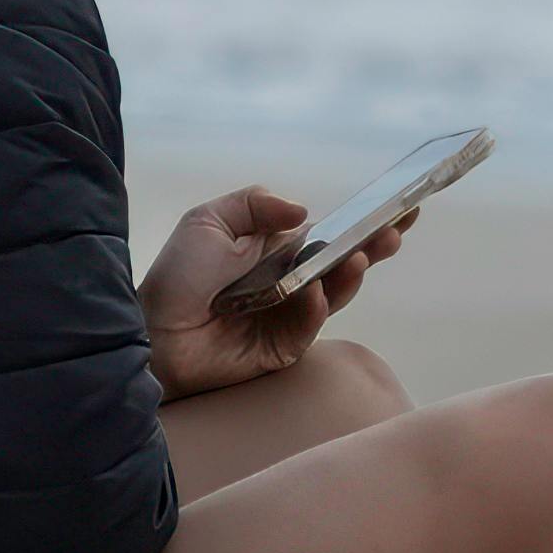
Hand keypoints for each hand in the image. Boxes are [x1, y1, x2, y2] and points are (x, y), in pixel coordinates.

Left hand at [140, 185, 390, 395]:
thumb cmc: (177, 277)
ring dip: (351, 275)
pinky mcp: (283, 348)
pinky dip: (315, 309)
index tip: (399, 206)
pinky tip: (314, 293)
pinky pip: (308, 327)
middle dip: (374, 246)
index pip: (331, 233)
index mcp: (277, 249)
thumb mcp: (207, 222)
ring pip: (335, 294)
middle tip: (395, 231)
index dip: (365, 221)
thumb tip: (303, 211)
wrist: (153, 333)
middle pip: (344, 262)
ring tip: (358, 256)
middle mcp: (291, 281)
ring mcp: (290, 316)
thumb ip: (253, 204)